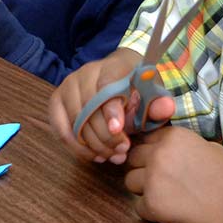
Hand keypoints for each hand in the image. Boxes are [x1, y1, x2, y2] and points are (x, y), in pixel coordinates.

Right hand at [48, 48, 156, 164]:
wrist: (119, 75)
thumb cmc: (136, 87)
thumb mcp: (152, 93)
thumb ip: (159, 103)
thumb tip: (166, 108)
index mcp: (112, 66)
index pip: (106, 86)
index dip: (111, 110)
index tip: (119, 131)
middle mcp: (85, 73)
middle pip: (89, 109)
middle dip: (106, 136)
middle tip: (123, 151)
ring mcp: (68, 86)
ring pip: (75, 122)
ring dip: (93, 145)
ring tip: (112, 156)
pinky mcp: (57, 101)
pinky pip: (61, 129)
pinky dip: (76, 147)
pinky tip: (94, 155)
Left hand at [124, 125, 222, 222]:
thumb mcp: (205, 146)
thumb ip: (179, 145)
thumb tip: (160, 148)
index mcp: (172, 136)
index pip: (145, 139)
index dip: (152, 152)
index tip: (163, 164)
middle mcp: (159, 153)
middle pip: (133, 158)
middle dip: (144, 169)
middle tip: (164, 183)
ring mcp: (154, 178)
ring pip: (130, 181)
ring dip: (144, 190)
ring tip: (168, 198)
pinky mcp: (153, 204)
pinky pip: (138, 207)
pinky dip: (152, 212)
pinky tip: (172, 213)